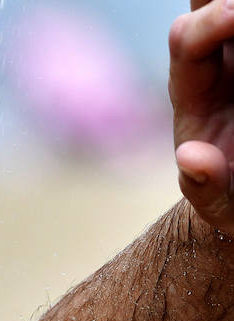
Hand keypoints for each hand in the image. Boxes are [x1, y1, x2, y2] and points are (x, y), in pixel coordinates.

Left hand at [170, 0, 233, 230]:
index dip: (209, 23)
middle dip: (218, 0)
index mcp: (193, 93)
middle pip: (204, 4)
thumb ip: (206, 187)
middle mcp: (218, 63)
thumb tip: (192, 158)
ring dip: (233, 8)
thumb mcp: (223, 206)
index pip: (186, 41)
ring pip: (231, 9)